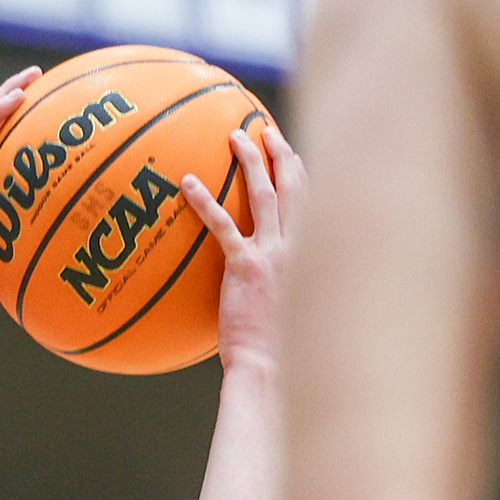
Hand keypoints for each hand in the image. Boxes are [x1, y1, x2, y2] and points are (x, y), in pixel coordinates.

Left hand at [180, 122, 302, 373]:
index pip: (312, 204)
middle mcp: (298, 248)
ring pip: (264, 195)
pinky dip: (205, 201)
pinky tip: (187, 183)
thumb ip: (282, 283)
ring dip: (251, 161)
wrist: (271, 368)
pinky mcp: (245, 268)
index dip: (301, 173)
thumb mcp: (290, 309)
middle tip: (265, 130)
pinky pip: (222, 225)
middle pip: (294, 187)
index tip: (289, 152)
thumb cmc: (280, 349)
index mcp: (311, 256)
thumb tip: (265, 276)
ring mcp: (273, 256)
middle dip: (281, 153)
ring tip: (235, 136)